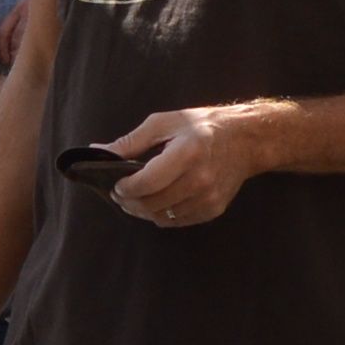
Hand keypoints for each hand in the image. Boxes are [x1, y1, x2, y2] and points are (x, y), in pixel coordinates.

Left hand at [88, 103, 270, 225]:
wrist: (246, 140)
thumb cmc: (202, 126)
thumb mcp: (164, 123)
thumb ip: (131, 141)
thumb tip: (98, 151)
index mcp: (187, 153)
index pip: (147, 183)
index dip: (125, 188)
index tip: (116, 184)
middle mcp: (200, 179)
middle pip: (152, 203)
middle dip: (129, 202)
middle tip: (120, 193)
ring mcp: (208, 198)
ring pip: (162, 217)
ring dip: (143, 210)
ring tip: (136, 197)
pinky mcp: (213, 210)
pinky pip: (177, 220)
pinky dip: (161, 214)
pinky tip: (157, 201)